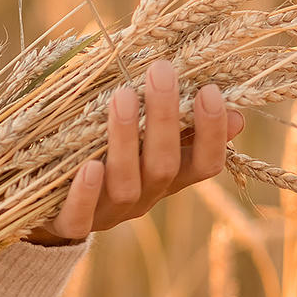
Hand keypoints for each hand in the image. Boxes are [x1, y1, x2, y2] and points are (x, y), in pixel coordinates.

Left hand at [28, 60, 244, 245]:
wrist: (57, 208)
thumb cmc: (112, 157)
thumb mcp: (151, 143)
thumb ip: (186, 129)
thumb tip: (238, 115)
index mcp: (169, 178)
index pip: (205, 163)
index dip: (212, 132)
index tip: (209, 89)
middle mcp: (146, 197)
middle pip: (164, 165)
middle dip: (165, 119)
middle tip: (161, 71)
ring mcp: (110, 212)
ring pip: (126, 184)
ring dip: (126, 141)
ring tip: (123, 96)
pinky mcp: (72, 224)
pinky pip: (81, 216)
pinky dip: (86, 193)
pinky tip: (89, 167)